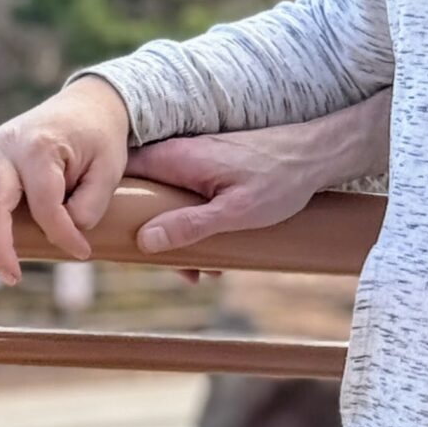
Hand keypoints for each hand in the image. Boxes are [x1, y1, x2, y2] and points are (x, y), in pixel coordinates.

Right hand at [0, 79, 131, 285]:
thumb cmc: (100, 139)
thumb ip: (90, 204)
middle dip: (0, 244)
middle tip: (13, 277)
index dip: (62, 234)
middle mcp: (9, 146)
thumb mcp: (110, 169)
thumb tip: (66, 231)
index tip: (81, 252)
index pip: (46, 206)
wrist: (89, 104)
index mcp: (42, 149)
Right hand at [126, 129, 328, 280]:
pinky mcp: (214, 171)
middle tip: (170, 268)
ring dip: (179, 237)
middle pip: (144, 195)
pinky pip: (191, 201)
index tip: (108, 234)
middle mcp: (182, 155)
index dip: (108, 202)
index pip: (122, 174)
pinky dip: (197, 226)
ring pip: (169, 203)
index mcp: (178, 159)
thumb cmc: (281, 178)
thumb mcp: (235, 211)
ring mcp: (198, 162)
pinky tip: (218, 256)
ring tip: (201, 271)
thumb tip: (145, 241)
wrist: (320, 155)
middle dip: (150, 235)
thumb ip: (190, 225)